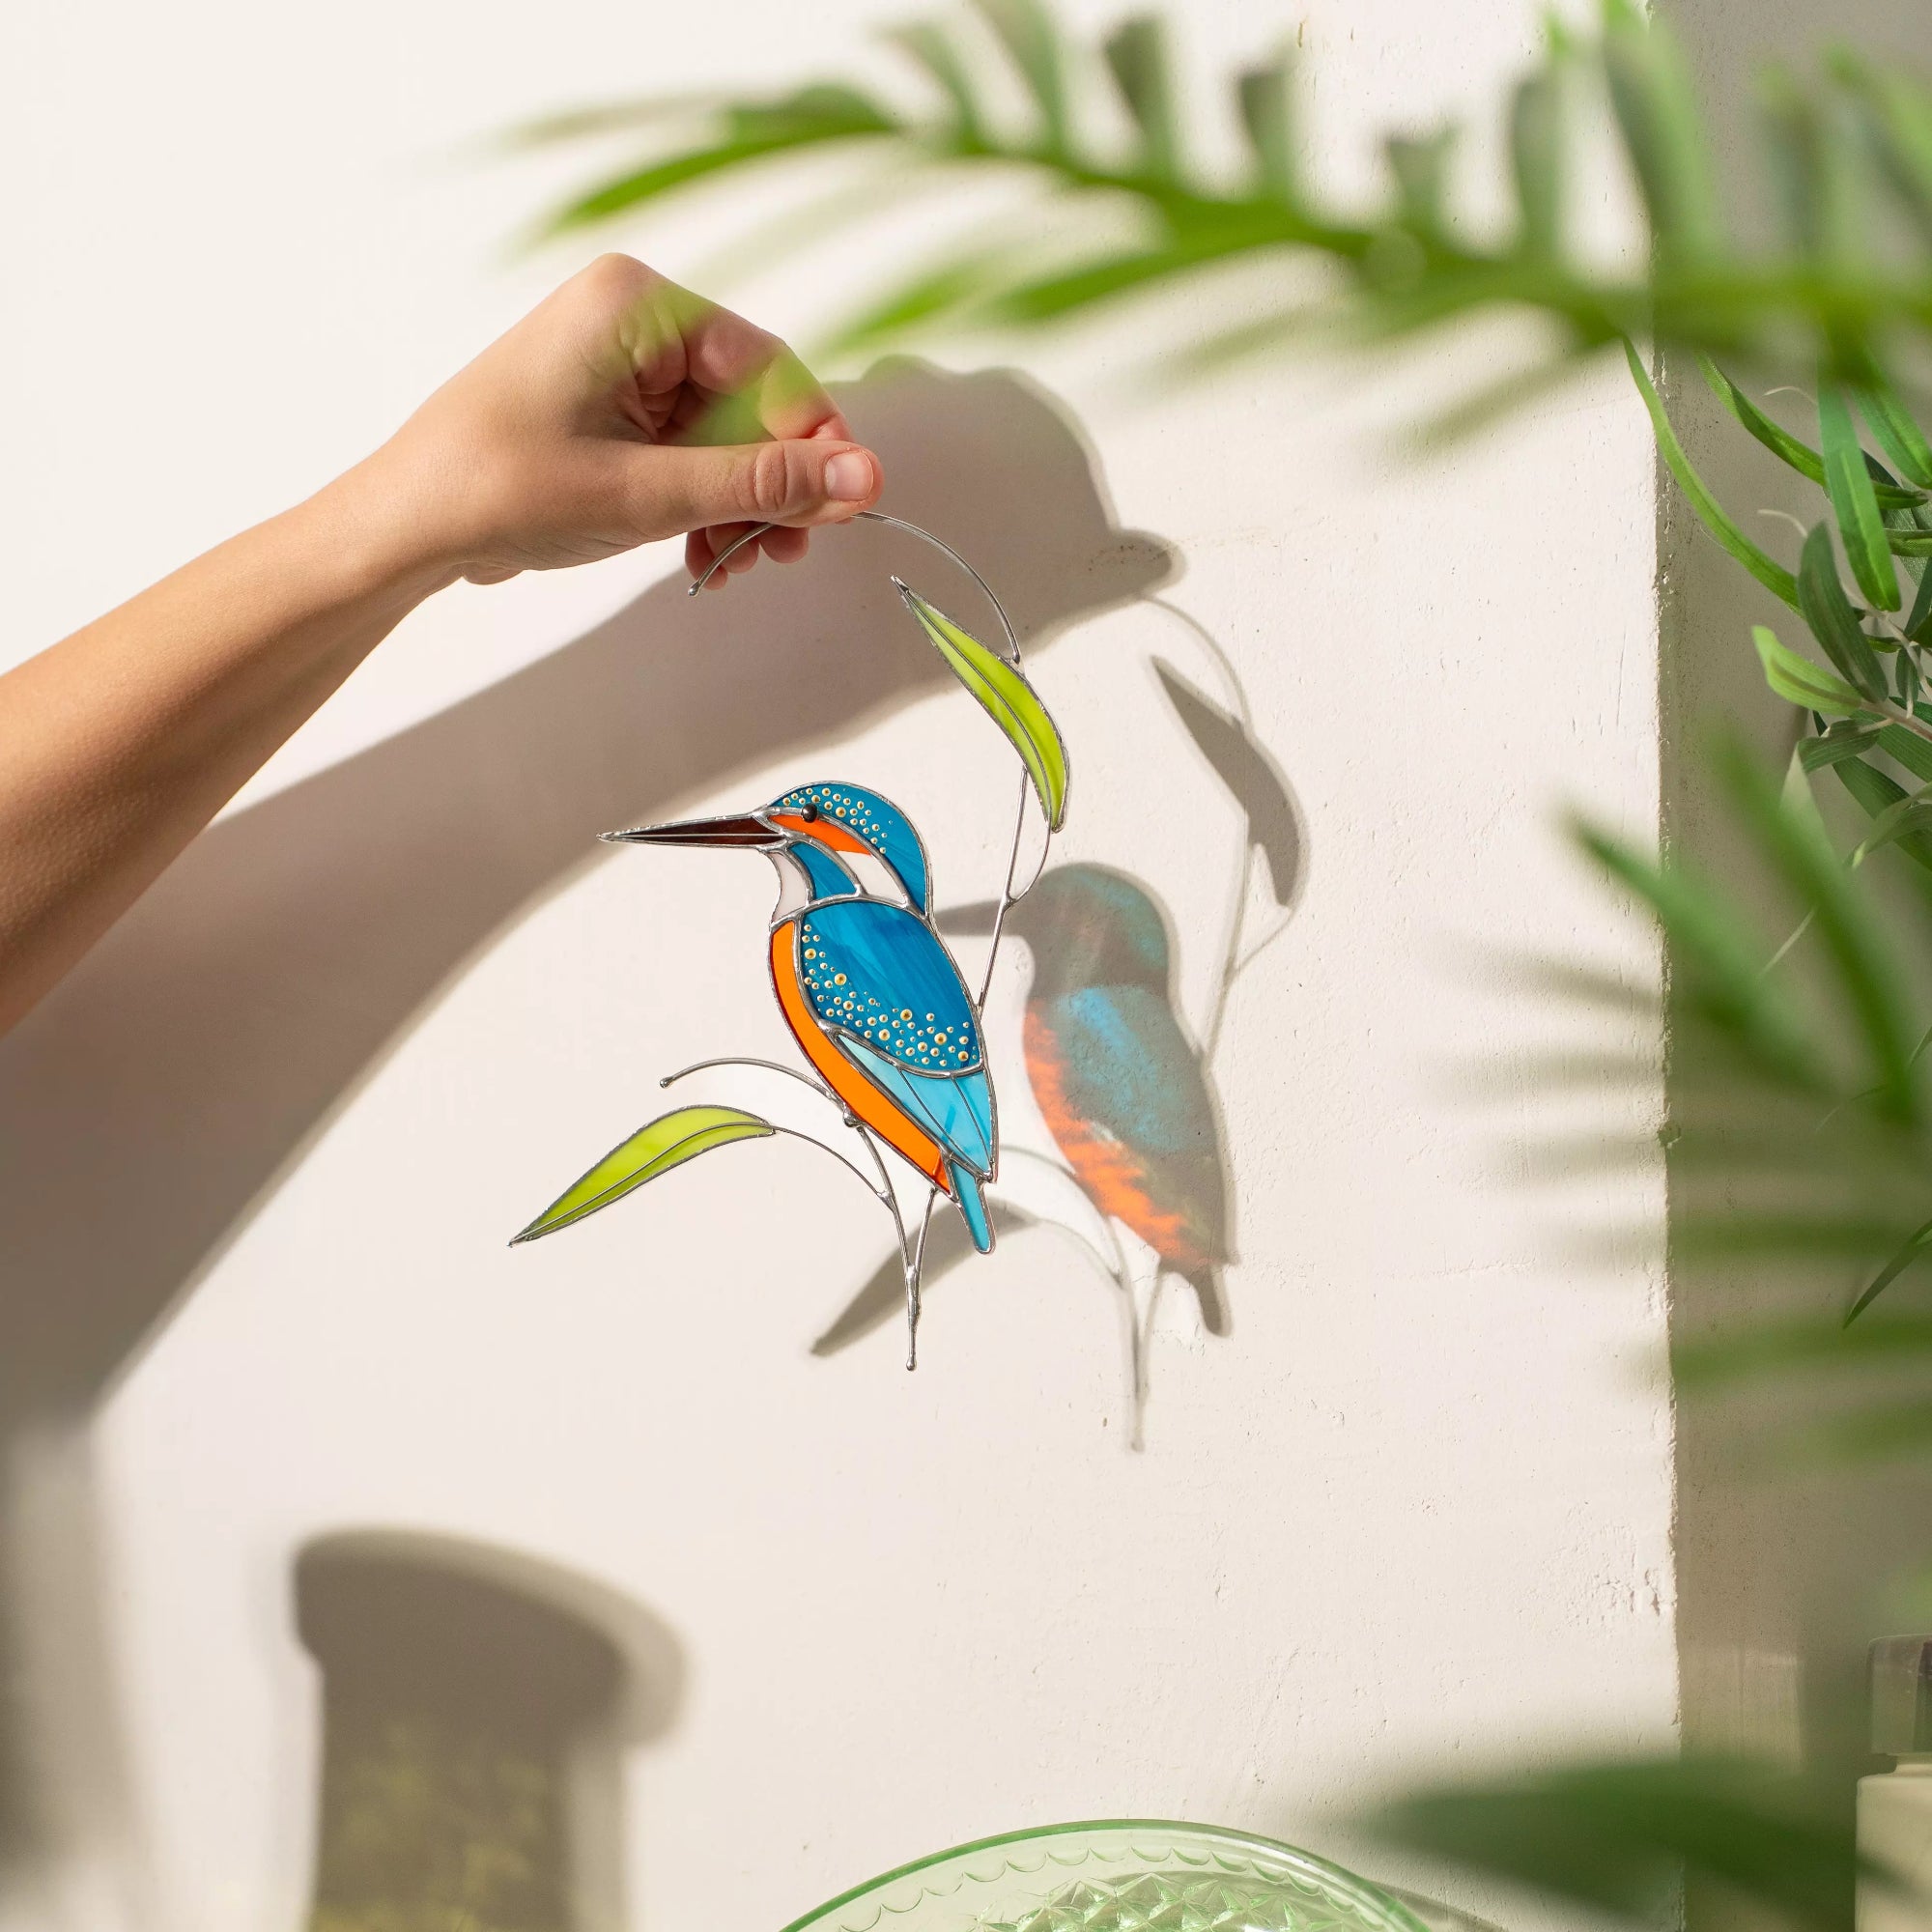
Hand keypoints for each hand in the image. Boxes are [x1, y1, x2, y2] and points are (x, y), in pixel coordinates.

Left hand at [365, 253, 881, 589]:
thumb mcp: (647, 491)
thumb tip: (864, 477)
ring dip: (741, 508)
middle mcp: (637, 319)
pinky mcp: (613, 409)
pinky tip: (706, 555)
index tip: (844, 510)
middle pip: (753, 405)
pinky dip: (706, 506)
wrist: (406, 527)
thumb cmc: (499, 489)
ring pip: (727, 438)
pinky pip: (690, 453)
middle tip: (784, 553)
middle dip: (771, 487)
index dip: (815, 442)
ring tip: (733, 565)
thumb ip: (762, 483)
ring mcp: (623, 364)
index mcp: (640, 303)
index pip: (769, 368)